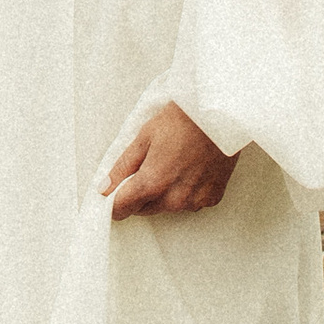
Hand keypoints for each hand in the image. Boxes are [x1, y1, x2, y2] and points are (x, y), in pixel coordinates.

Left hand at [104, 105, 236, 219]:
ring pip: (167, 207)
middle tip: (147, 165)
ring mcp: (195, 202)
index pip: (122, 209)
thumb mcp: (145, 136)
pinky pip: (189, 203)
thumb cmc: (182, 119)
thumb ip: (122, 166)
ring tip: (172, 162)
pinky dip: (185, 191)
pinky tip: (190, 168)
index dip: (113, 202)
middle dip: (140, 194)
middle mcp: (174, 199)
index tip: (112, 194)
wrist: (220, 113)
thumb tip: (104, 188)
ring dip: (163, 193)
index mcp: (153, 183)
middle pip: (144, 209)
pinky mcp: (211, 199)